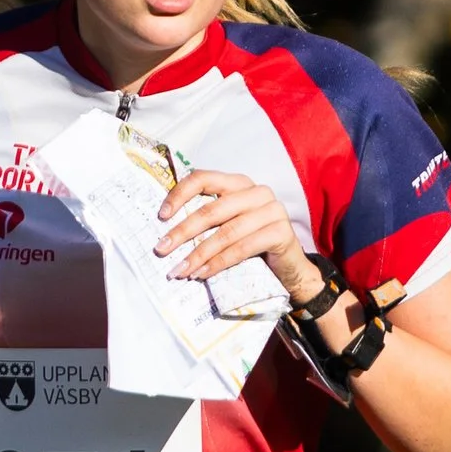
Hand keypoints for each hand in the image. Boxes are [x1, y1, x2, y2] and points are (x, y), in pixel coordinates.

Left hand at [154, 167, 319, 300]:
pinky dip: (219, 263)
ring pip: (226, 232)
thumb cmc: (252, 244)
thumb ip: (207, 219)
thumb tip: (166, 230)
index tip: (161, 216)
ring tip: (180, 269)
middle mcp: (257, 191)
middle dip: (182, 232)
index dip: (179, 194)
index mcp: (239, 183)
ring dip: (198, 254)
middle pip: (212, 209)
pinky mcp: (281, 232)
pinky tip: (203, 273)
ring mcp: (272, 210)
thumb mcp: (228, 225)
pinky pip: (242, 248)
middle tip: (162, 250)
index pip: (204, 178)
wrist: (289, 267)